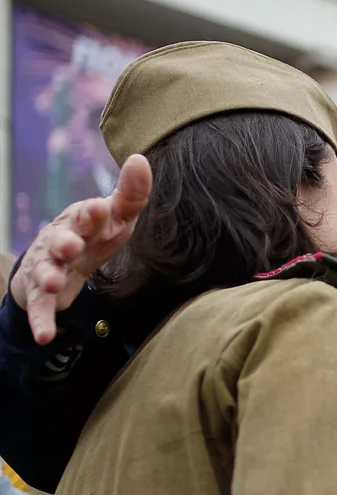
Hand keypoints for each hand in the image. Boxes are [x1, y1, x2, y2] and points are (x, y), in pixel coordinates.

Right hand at [10, 154, 150, 343]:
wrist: (60, 264)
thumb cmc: (95, 235)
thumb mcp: (117, 218)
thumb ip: (131, 194)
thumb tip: (139, 159)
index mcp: (82, 220)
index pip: (88, 214)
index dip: (94, 213)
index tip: (101, 208)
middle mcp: (61, 240)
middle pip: (60, 239)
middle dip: (65, 241)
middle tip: (71, 245)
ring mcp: (47, 265)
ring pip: (44, 269)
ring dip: (48, 275)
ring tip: (52, 282)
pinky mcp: (40, 292)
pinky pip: (39, 307)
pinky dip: (41, 320)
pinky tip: (44, 335)